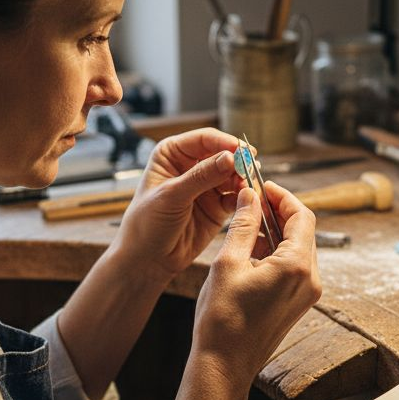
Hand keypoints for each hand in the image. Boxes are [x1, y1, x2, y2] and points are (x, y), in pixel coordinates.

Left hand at [113, 128, 243, 279]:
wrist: (148, 260)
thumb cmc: (146, 223)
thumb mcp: (171, 196)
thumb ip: (201, 176)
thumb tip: (230, 158)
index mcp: (172, 154)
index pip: (204, 139)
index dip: (225, 143)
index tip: (242, 151)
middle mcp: (191, 166)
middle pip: (223, 155)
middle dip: (238, 162)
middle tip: (251, 169)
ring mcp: (206, 186)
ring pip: (233, 175)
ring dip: (243, 179)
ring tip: (249, 187)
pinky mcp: (217, 206)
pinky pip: (236, 196)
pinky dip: (244, 197)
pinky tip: (248, 200)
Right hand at [190, 181, 321, 386]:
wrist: (225, 366)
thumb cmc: (223, 319)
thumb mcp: (228, 263)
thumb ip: (242, 225)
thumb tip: (250, 196)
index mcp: (296, 266)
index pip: (301, 216)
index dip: (282, 196)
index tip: (262, 185)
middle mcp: (310, 279)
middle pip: (304, 230)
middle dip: (279, 211)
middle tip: (253, 199)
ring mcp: (307, 293)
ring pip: (299, 248)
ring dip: (277, 231)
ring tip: (247, 222)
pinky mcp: (298, 303)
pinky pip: (294, 267)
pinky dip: (277, 251)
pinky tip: (251, 248)